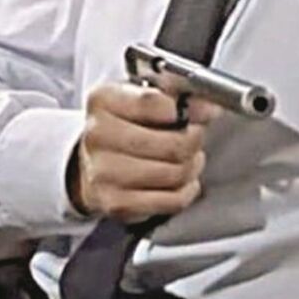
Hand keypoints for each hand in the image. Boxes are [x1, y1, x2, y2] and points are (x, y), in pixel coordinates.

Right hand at [68, 80, 220, 222]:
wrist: (90, 164)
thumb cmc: (120, 127)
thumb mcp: (140, 96)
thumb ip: (176, 94)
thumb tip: (208, 107)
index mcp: (104, 101)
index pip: (155, 103)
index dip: (189, 109)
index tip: (203, 112)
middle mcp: (99, 136)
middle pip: (172, 143)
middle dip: (194, 140)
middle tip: (194, 137)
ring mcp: (105, 173)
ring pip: (175, 172)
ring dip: (191, 166)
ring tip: (187, 158)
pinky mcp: (117, 203)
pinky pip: (172, 200)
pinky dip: (185, 190)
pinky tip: (180, 180)